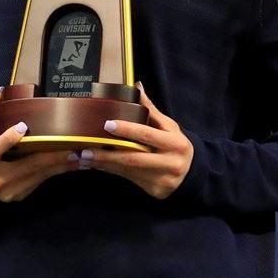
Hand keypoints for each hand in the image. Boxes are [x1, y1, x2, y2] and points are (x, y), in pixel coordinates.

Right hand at [0, 88, 73, 201]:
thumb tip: (2, 92)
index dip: (8, 139)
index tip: (23, 126)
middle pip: (28, 165)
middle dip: (52, 156)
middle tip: (71, 146)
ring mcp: (10, 191)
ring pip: (40, 174)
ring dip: (62, 164)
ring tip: (79, 154)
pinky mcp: (21, 195)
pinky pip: (43, 180)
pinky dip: (59, 170)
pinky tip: (73, 163)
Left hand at [77, 83, 192, 198]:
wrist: (192, 173)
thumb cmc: (176, 145)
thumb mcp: (169, 127)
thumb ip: (150, 110)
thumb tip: (136, 86)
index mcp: (175, 143)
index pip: (146, 134)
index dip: (127, 129)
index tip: (107, 125)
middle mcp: (171, 162)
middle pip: (134, 158)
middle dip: (108, 155)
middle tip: (86, 150)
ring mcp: (164, 179)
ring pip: (129, 171)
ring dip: (105, 164)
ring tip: (85, 158)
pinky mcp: (156, 191)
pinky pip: (130, 179)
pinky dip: (113, 171)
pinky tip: (99, 166)